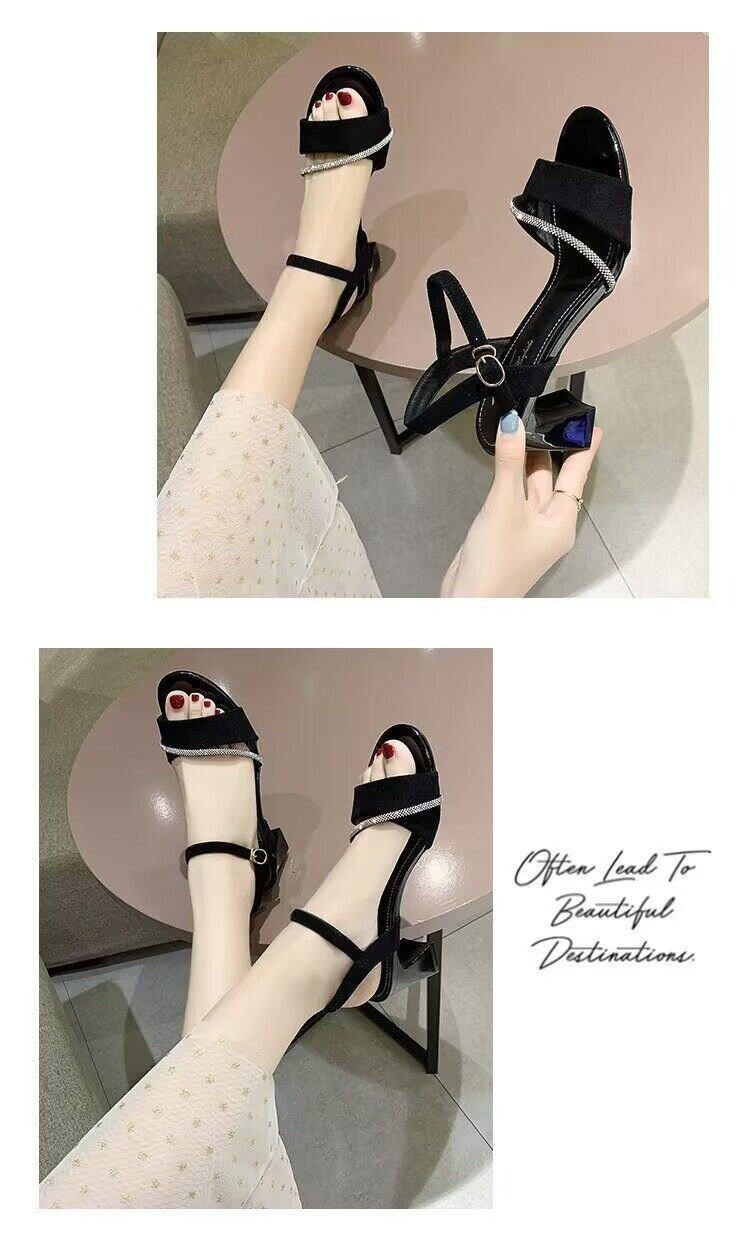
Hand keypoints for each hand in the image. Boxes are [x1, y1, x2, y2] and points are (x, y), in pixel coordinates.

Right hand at [441, 412, 601, 597]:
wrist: (470, 599)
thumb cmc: (496, 564)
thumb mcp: (504, 504)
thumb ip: (509, 462)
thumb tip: (514, 426)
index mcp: (561, 522)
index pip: (577, 476)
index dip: (583, 449)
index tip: (592, 428)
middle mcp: (549, 526)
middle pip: (552, 479)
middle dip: (546, 450)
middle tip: (545, 419)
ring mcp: (528, 531)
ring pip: (531, 488)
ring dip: (525, 463)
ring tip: (521, 433)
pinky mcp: (508, 533)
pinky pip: (515, 499)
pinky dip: (510, 480)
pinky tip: (503, 465)